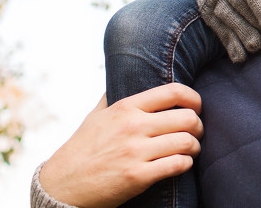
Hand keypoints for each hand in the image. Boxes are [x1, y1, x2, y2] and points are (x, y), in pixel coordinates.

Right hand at [38, 85, 203, 207]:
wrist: (62, 185)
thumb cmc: (82, 149)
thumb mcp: (96, 116)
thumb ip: (113, 96)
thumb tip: (122, 75)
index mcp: (125, 108)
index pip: (173, 91)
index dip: (193, 98)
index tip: (196, 107)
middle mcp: (133, 126)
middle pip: (187, 118)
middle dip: (198, 126)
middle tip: (196, 132)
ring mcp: (135, 152)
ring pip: (186, 142)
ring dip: (194, 147)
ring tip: (191, 150)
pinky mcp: (137, 176)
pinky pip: (177, 165)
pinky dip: (186, 164)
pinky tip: (182, 164)